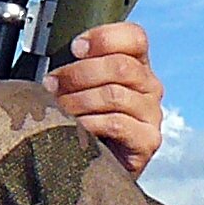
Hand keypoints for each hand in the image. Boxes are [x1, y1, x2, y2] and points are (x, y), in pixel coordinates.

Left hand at [46, 20, 164, 176]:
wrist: (93, 167)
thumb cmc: (84, 120)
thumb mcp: (81, 87)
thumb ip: (78, 66)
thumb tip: (51, 54)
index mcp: (136, 65)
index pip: (134, 37)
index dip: (104, 37)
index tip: (75, 48)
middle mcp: (149, 86)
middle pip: (121, 66)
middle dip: (78, 73)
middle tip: (52, 84)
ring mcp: (152, 113)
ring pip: (115, 94)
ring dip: (78, 100)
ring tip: (59, 108)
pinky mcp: (149, 140)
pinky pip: (117, 123)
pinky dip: (90, 123)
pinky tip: (76, 127)